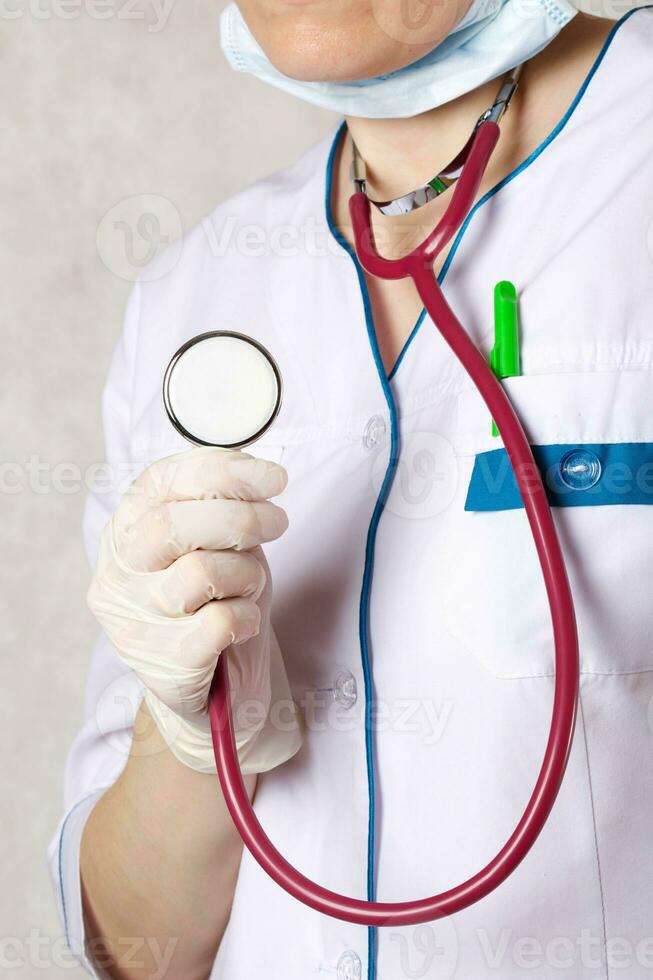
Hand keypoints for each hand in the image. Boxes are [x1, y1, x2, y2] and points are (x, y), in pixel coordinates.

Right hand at [87, 446, 302, 773]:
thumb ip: (223, 505)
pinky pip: (220, 623)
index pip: (162, 482)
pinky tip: (244, 621)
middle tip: (278, 523)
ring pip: (201, 573)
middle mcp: (118, 572)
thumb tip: (258, 472)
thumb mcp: (218, 540)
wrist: (212, 686)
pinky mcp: (164, 664)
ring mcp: (134, 621)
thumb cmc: (214, 598)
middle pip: (171, 526)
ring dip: (246, 572)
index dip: (224, 471)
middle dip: (239, 517)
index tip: (274, 477)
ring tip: (249, 583)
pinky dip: (246, 616)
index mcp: (125, 527)